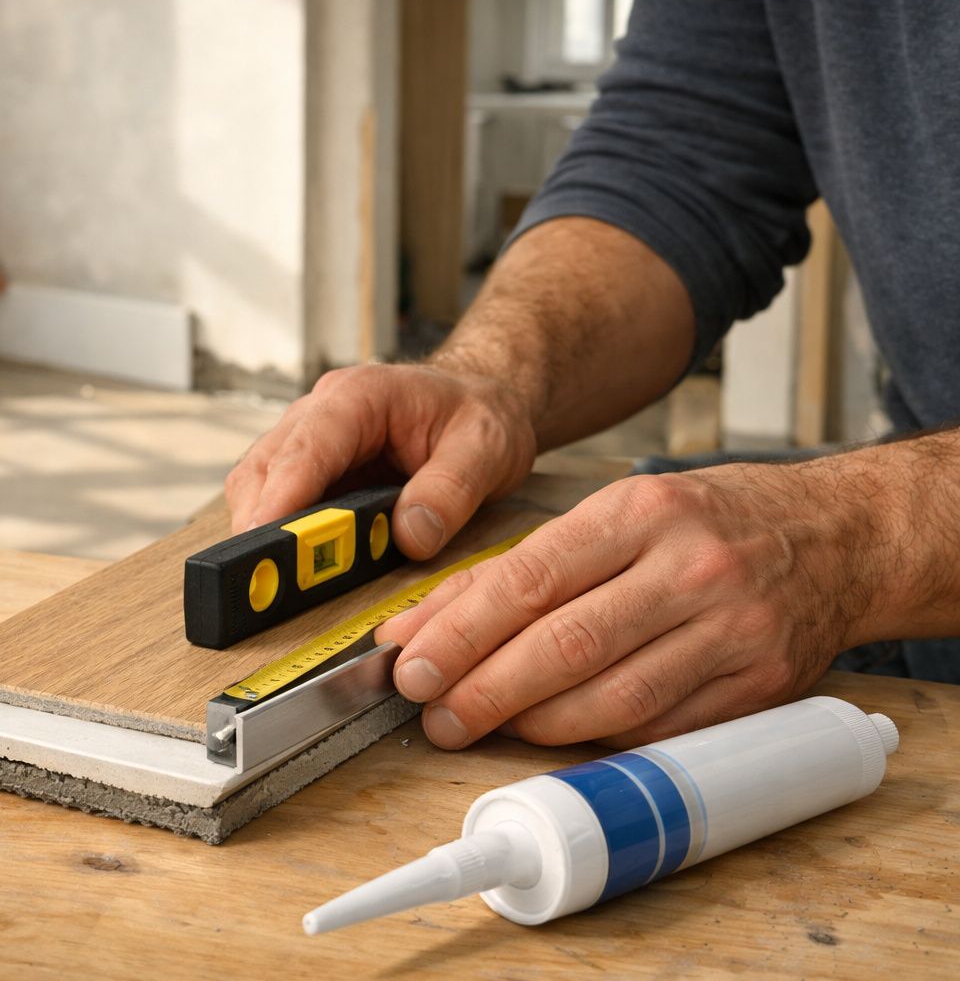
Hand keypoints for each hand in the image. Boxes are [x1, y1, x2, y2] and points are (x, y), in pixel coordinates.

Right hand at [223, 364, 537, 557]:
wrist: (478, 403)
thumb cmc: (479, 416)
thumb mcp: (487, 449)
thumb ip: (451, 491)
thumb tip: (409, 537)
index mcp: (361, 395)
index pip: (308, 446)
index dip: (282, 497)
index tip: (266, 542)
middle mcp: (321, 410)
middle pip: (264, 467)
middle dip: (261, 523)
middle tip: (267, 577)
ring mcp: (308, 438)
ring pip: (257, 484)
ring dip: (264, 530)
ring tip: (281, 577)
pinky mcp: (308, 468)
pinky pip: (274, 498)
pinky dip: (278, 532)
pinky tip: (298, 561)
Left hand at [377, 460, 875, 748]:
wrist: (837, 537)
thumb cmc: (706, 522)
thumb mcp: (614, 515)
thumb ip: (514, 570)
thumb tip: (420, 627)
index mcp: (643, 512)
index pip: (531, 578)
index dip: (461, 631)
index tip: (411, 664)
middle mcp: (691, 568)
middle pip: (567, 644)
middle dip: (485, 688)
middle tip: (435, 713)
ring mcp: (732, 631)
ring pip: (613, 698)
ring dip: (533, 724)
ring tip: (481, 726)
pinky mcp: (758, 686)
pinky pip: (659, 728)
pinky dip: (597, 737)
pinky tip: (554, 735)